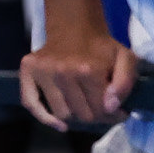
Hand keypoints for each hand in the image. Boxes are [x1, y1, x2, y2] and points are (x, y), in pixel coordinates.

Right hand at [19, 30, 136, 130]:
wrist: (76, 27)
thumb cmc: (102, 48)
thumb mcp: (125, 59)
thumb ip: (125, 82)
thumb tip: (111, 106)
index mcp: (87, 69)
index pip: (100, 110)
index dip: (112, 114)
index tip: (117, 109)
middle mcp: (62, 71)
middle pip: (81, 115)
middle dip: (95, 115)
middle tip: (100, 107)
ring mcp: (42, 71)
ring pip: (61, 114)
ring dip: (74, 115)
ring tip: (83, 104)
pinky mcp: (28, 70)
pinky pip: (31, 105)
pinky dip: (45, 119)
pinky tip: (60, 124)